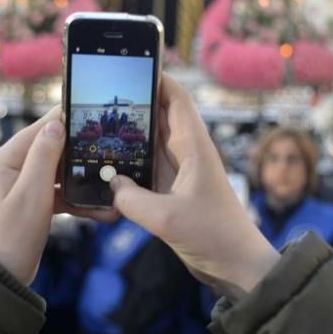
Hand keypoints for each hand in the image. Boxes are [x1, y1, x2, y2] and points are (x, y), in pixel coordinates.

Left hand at [0, 107, 117, 284]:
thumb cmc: (11, 236)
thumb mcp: (32, 192)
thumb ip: (44, 155)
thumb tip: (56, 123)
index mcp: (2, 159)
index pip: (39, 128)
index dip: (65, 119)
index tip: (91, 111)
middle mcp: (6, 168)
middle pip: (49, 149)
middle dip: (77, 153)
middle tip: (108, 150)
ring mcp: (16, 186)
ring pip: (55, 173)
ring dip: (80, 180)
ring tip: (108, 183)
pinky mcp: (26, 203)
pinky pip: (53, 193)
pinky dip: (73, 199)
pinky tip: (99, 208)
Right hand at [110, 74, 279, 301]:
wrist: (236, 266)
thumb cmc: (213, 236)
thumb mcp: (167, 219)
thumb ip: (133, 200)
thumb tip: (110, 186)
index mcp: (194, 147)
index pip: (176, 99)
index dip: (156, 78)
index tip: (129, 67)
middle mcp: (187, 154)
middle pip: (158, 117)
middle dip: (133, 105)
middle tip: (99, 98)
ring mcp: (180, 174)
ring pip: (150, 144)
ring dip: (128, 137)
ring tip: (96, 128)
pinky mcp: (172, 193)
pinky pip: (146, 170)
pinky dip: (128, 166)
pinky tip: (106, 169)